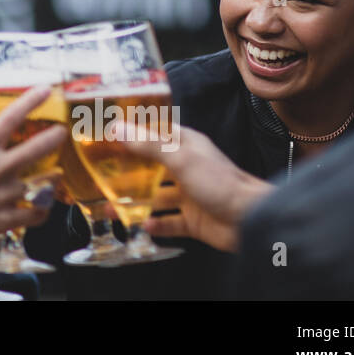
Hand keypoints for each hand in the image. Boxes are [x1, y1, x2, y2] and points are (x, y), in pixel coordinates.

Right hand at [0, 85, 65, 298]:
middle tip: (62, 132)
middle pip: (35, 148)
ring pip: (39, 183)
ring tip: (55, 174)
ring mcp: (3, 195)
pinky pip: (35, 213)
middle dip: (53, 137)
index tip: (44, 90)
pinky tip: (41, 207)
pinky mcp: (7, 218)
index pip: (9, 118)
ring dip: (50, 179)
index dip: (29, 101)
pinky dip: (41, 210)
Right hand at [117, 122, 272, 251]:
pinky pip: (169, 222)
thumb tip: (117, 128)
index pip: (155, 134)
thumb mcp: (180, 158)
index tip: (107, 137)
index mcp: (186, 146)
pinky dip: (156, 225)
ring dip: (135, 203)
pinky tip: (142, 226)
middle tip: (101, 176)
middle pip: (151, 168)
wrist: (252, 220)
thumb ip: (148, 145)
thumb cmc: (219, 182)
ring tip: (111, 208)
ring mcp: (189, 195)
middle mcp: (186, 168)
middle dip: (127, 173)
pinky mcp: (193, 220)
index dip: (133, 134)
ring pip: (156, 197)